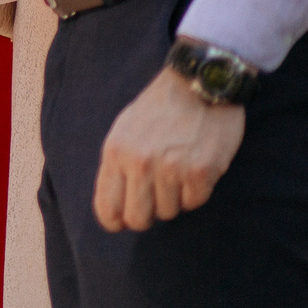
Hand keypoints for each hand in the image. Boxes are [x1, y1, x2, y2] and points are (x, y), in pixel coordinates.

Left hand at [95, 66, 244, 230]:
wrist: (197, 85)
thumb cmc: (158, 110)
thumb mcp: (123, 130)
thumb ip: (116, 165)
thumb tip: (112, 207)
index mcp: (115, 152)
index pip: (107, 207)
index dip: (114, 221)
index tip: (121, 222)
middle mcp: (140, 163)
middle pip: (138, 219)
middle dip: (146, 216)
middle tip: (154, 200)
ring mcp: (171, 169)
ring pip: (169, 212)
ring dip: (173, 197)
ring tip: (177, 170)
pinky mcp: (201, 172)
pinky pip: (194, 202)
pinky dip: (195, 191)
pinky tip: (195, 168)